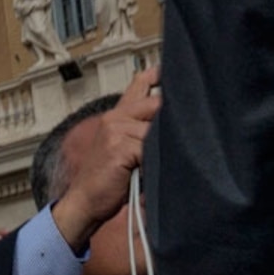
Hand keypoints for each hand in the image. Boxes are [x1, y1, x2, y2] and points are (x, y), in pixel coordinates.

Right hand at [50, 63, 159, 252]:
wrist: (83, 202)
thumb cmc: (106, 180)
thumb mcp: (120, 148)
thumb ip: (139, 132)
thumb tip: (171, 122)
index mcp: (116, 116)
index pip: (139, 85)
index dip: (157, 75)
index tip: (172, 72)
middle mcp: (115, 118)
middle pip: (156, 104)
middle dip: (173, 118)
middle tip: (190, 127)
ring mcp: (116, 131)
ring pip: (155, 130)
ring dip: (163, 148)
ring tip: (161, 162)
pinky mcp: (119, 147)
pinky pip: (149, 148)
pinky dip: (154, 162)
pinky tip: (149, 172)